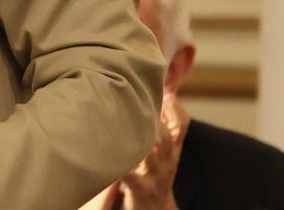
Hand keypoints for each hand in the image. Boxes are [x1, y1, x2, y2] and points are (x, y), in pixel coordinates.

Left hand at [118, 92, 188, 209]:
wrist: (155, 209)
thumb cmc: (152, 173)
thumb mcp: (160, 151)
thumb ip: (158, 126)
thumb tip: (155, 94)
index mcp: (170, 149)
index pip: (181, 124)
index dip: (173, 106)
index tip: (161, 90)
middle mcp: (166, 160)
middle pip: (165, 136)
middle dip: (151, 118)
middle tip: (132, 100)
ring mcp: (155, 175)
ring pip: (150, 154)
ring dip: (137, 139)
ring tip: (119, 121)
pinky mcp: (141, 188)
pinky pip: (131, 176)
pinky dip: (121, 165)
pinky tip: (107, 154)